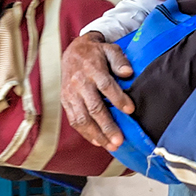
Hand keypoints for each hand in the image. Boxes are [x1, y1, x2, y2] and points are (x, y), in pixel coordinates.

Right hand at [60, 34, 133, 149]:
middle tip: (119, 140)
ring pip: (82, 118)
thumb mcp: (110, 49)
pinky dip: (86, 133)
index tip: (130, 110)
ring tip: (111, 146)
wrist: (73, 52)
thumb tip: (128, 73)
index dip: (118, 98)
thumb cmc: (96, 53)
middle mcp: (79, 83)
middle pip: (94, 107)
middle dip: (107, 126)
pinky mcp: (65, 102)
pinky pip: (74, 120)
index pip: (105, 85)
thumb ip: (119, 60)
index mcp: (92, 68)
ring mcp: (70, 94)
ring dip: (97, 134)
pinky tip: (98, 142)